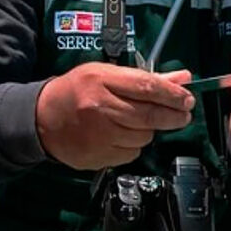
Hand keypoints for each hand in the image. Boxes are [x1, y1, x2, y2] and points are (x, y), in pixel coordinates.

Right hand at [36, 62, 195, 169]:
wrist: (41, 118)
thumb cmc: (78, 91)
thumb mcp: (107, 74)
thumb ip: (146, 78)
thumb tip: (183, 78)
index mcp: (101, 80)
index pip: (146, 87)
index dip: (172, 95)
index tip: (188, 99)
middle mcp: (99, 107)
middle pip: (149, 115)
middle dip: (173, 116)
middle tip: (184, 114)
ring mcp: (97, 135)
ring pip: (143, 136)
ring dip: (150, 130)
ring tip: (140, 122)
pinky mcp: (97, 156)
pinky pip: (131, 153)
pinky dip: (134, 145)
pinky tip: (124, 136)